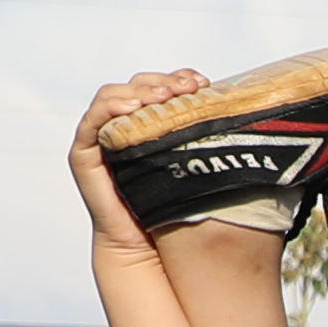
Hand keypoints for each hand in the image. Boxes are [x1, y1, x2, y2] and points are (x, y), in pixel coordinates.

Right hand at [71, 68, 210, 251]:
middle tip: (188, 88)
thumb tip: (242, 116)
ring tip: (164, 96)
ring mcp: (101, 136)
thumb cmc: (173, 208)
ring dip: (140, 90)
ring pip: (115, 96)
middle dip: (165, 82)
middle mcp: (123, 125)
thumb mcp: (194, 165)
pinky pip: (91, 122)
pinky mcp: (84, 153)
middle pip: (139, 86)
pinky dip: (109, 107)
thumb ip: (205, 141)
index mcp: (149, 122)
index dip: (179, 78)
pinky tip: (131, 106)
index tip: (204, 84)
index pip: (160, 86)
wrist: (147, 248)